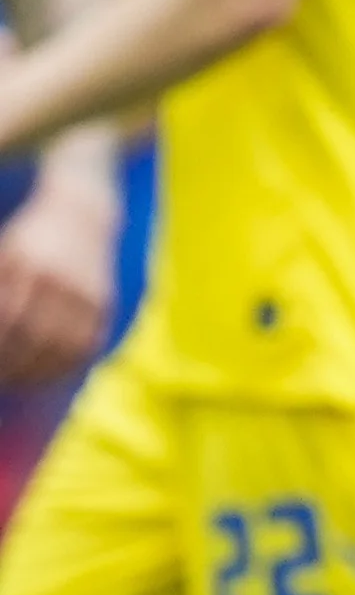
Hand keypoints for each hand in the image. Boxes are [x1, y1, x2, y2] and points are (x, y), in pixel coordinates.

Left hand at [0, 172, 112, 383]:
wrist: (83, 213)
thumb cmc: (31, 237)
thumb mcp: (6, 253)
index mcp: (26, 264)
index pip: (5, 318)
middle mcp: (58, 280)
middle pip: (29, 336)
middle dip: (8, 365)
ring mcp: (85, 293)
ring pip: (59, 346)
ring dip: (35, 372)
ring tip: (16, 381)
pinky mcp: (104, 303)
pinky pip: (85, 345)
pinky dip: (65, 366)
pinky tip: (46, 374)